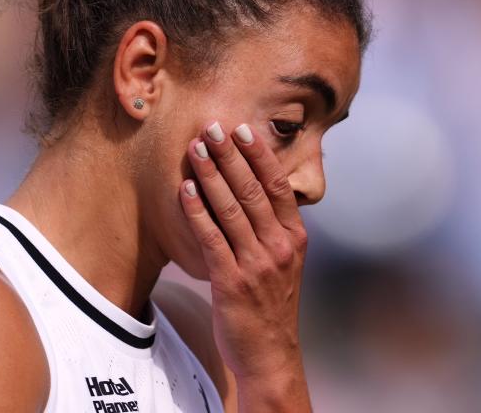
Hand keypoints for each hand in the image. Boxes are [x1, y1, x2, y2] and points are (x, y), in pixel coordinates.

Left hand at [179, 120, 309, 395]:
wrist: (270, 353)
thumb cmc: (272, 304)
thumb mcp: (285, 262)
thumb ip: (274, 229)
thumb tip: (257, 190)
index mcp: (295, 238)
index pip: (277, 186)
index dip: (259, 155)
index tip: (243, 130)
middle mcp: (279, 247)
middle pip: (253, 190)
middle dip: (231, 156)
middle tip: (213, 128)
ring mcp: (257, 264)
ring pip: (231, 209)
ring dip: (211, 175)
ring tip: (196, 149)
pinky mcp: (232, 281)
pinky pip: (211, 238)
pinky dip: (197, 210)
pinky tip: (185, 189)